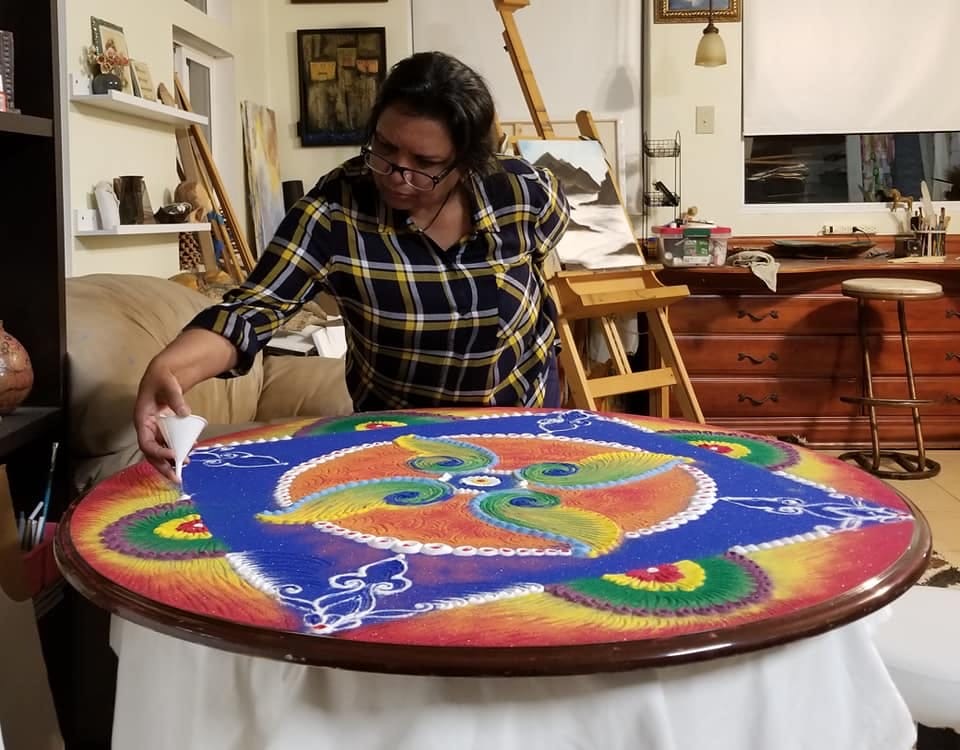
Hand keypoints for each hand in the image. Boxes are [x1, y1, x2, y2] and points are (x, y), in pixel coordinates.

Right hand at [134, 361, 190, 482]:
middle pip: (151, 453)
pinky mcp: (164, 428)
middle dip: (163, 466)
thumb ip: (175, 398)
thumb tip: (185, 413)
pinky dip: (178, 448)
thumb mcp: (168, 383)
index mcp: (142, 419)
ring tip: (186, 464)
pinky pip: (169, 442)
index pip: (145, 442)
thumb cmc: (162, 378)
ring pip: (160, 450)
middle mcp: (146, 427)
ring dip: (172, 460)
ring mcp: (155, 429)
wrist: (163, 374)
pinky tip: (191, 448)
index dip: (158, 452)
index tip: (174, 455)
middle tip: (177, 478)